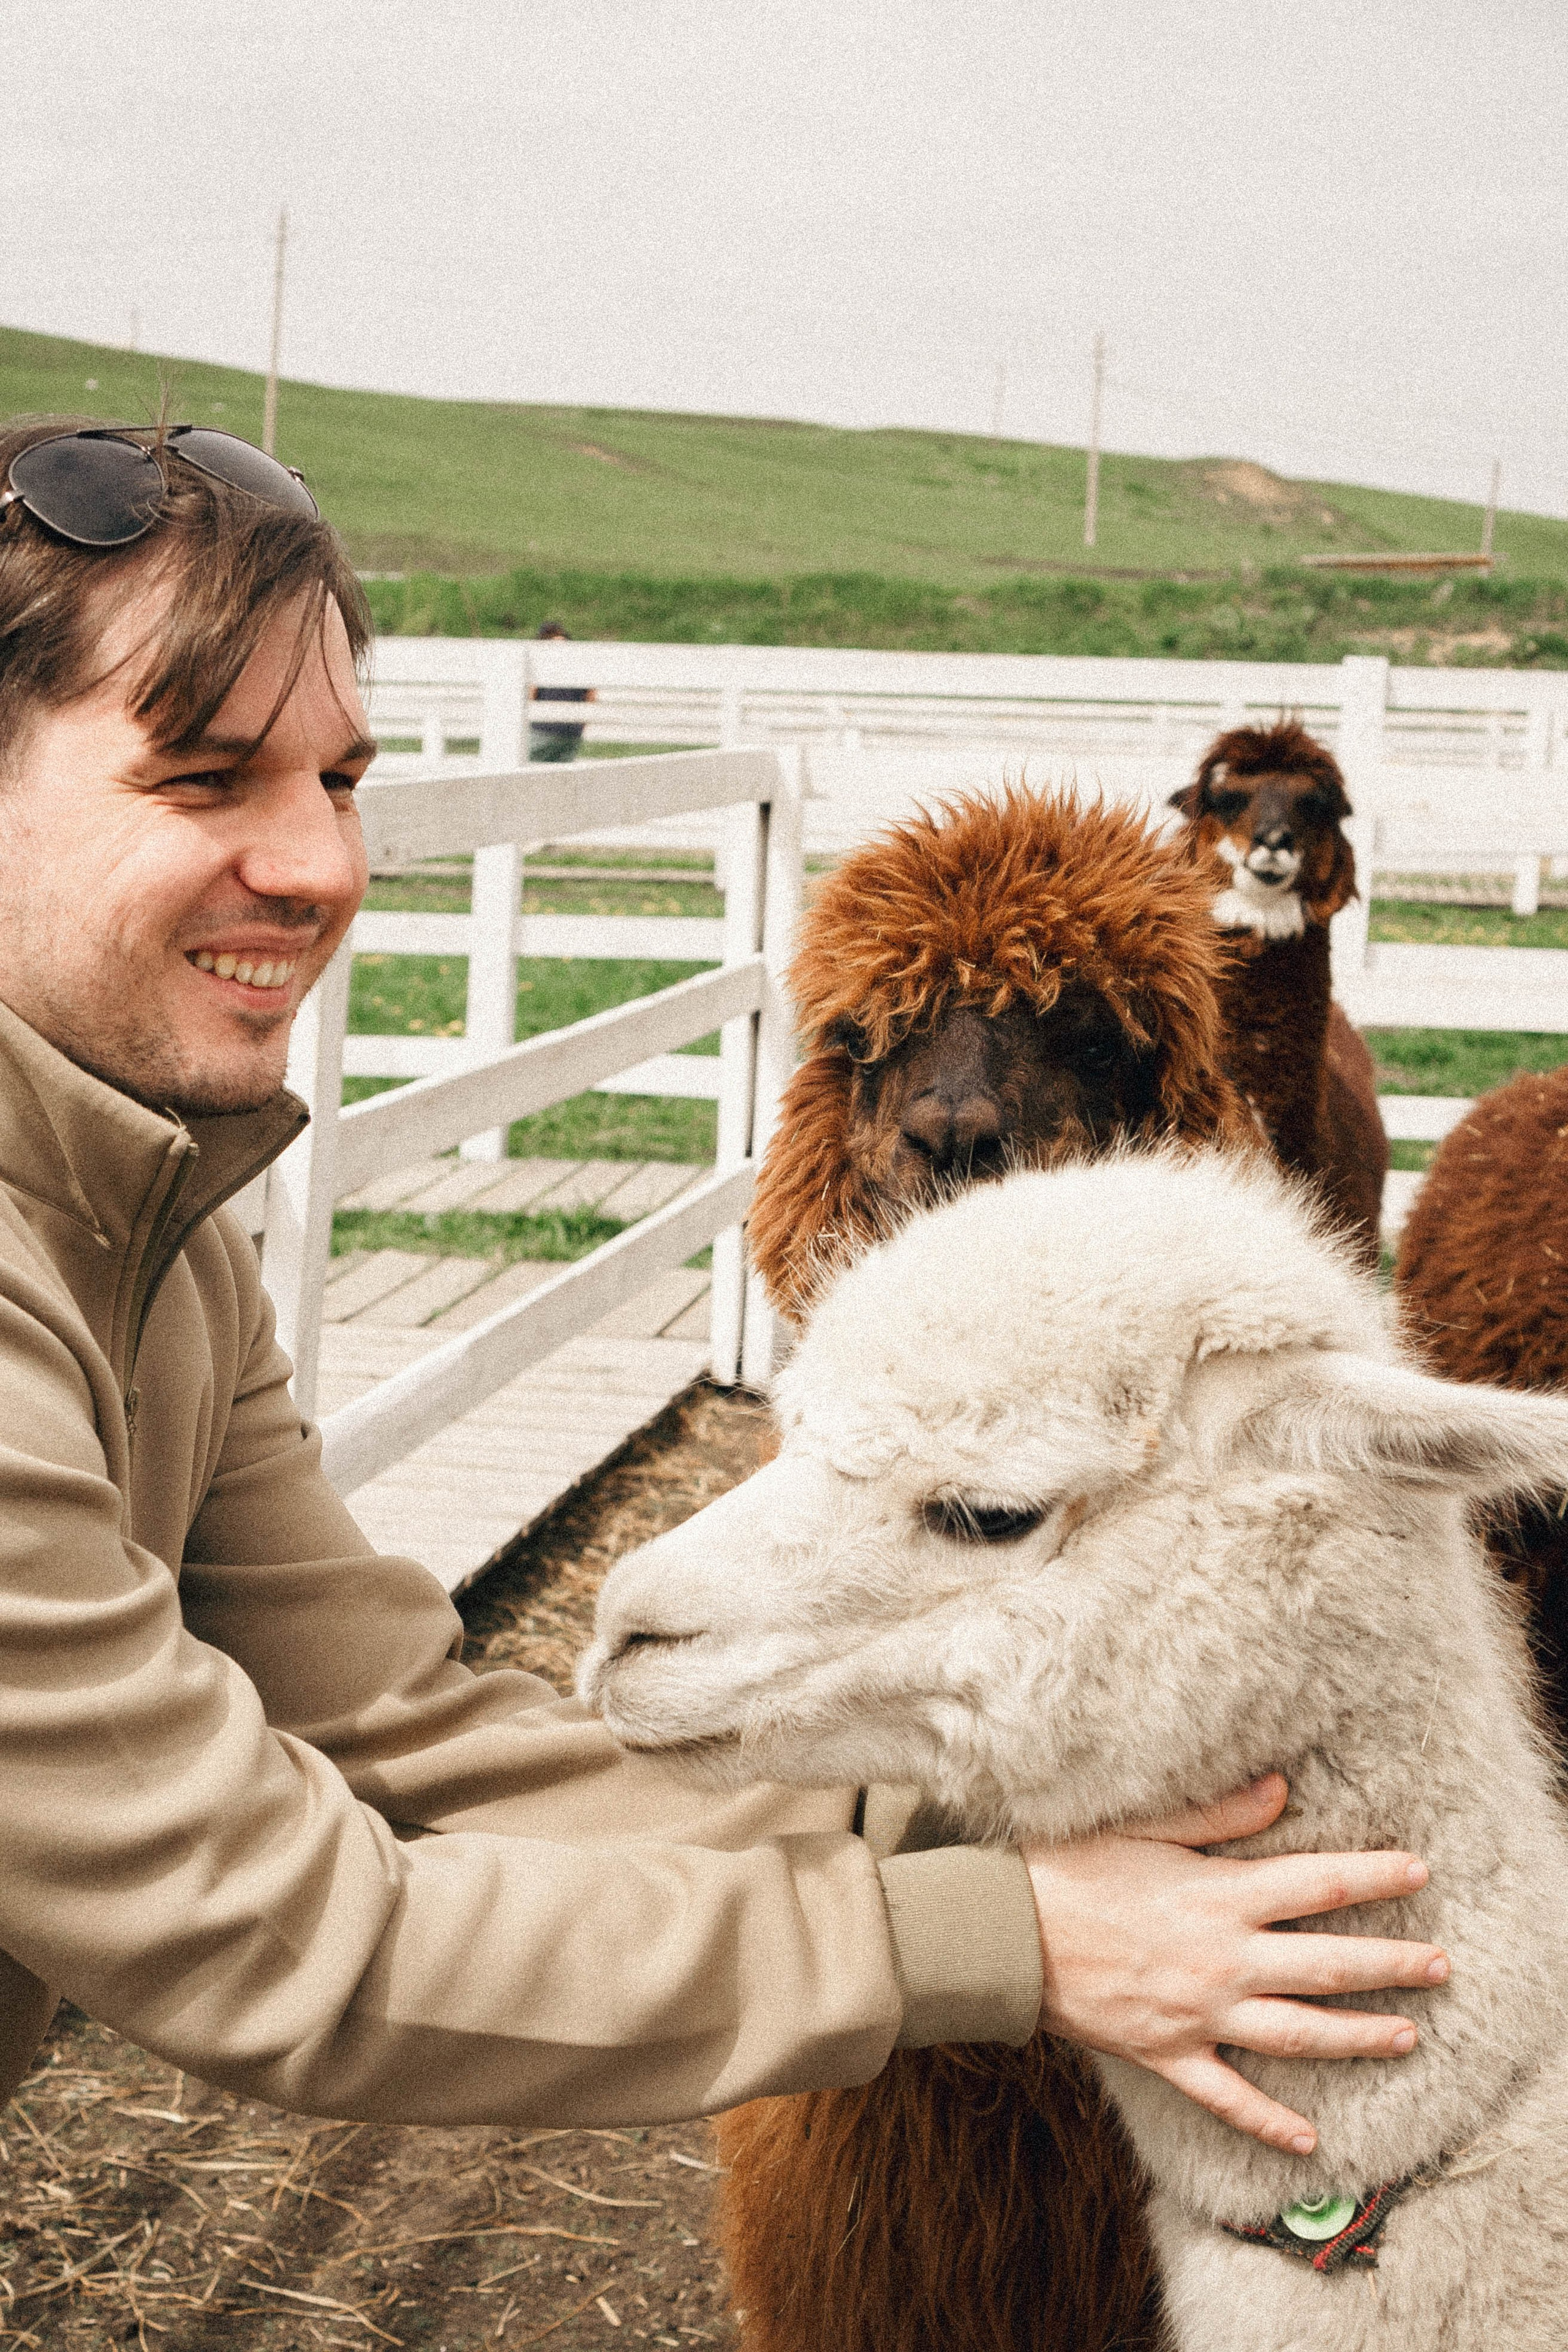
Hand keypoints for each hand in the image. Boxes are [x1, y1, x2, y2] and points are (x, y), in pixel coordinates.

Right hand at [1019, 1774, 1448, 2154]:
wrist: (1001, 1933)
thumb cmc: (1066, 1867)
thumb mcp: (1142, 1826)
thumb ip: (1217, 1815)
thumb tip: (1280, 1789)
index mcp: (1217, 1896)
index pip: (1316, 1885)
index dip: (1373, 1876)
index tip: (1418, 1871)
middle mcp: (1221, 1960)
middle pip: (1327, 1966)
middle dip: (1391, 1966)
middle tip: (1441, 1967)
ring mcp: (1197, 2014)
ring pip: (1297, 2033)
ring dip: (1358, 2037)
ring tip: (1407, 2036)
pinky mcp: (1166, 2053)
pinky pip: (1228, 2097)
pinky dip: (1269, 2121)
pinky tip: (1308, 2138)